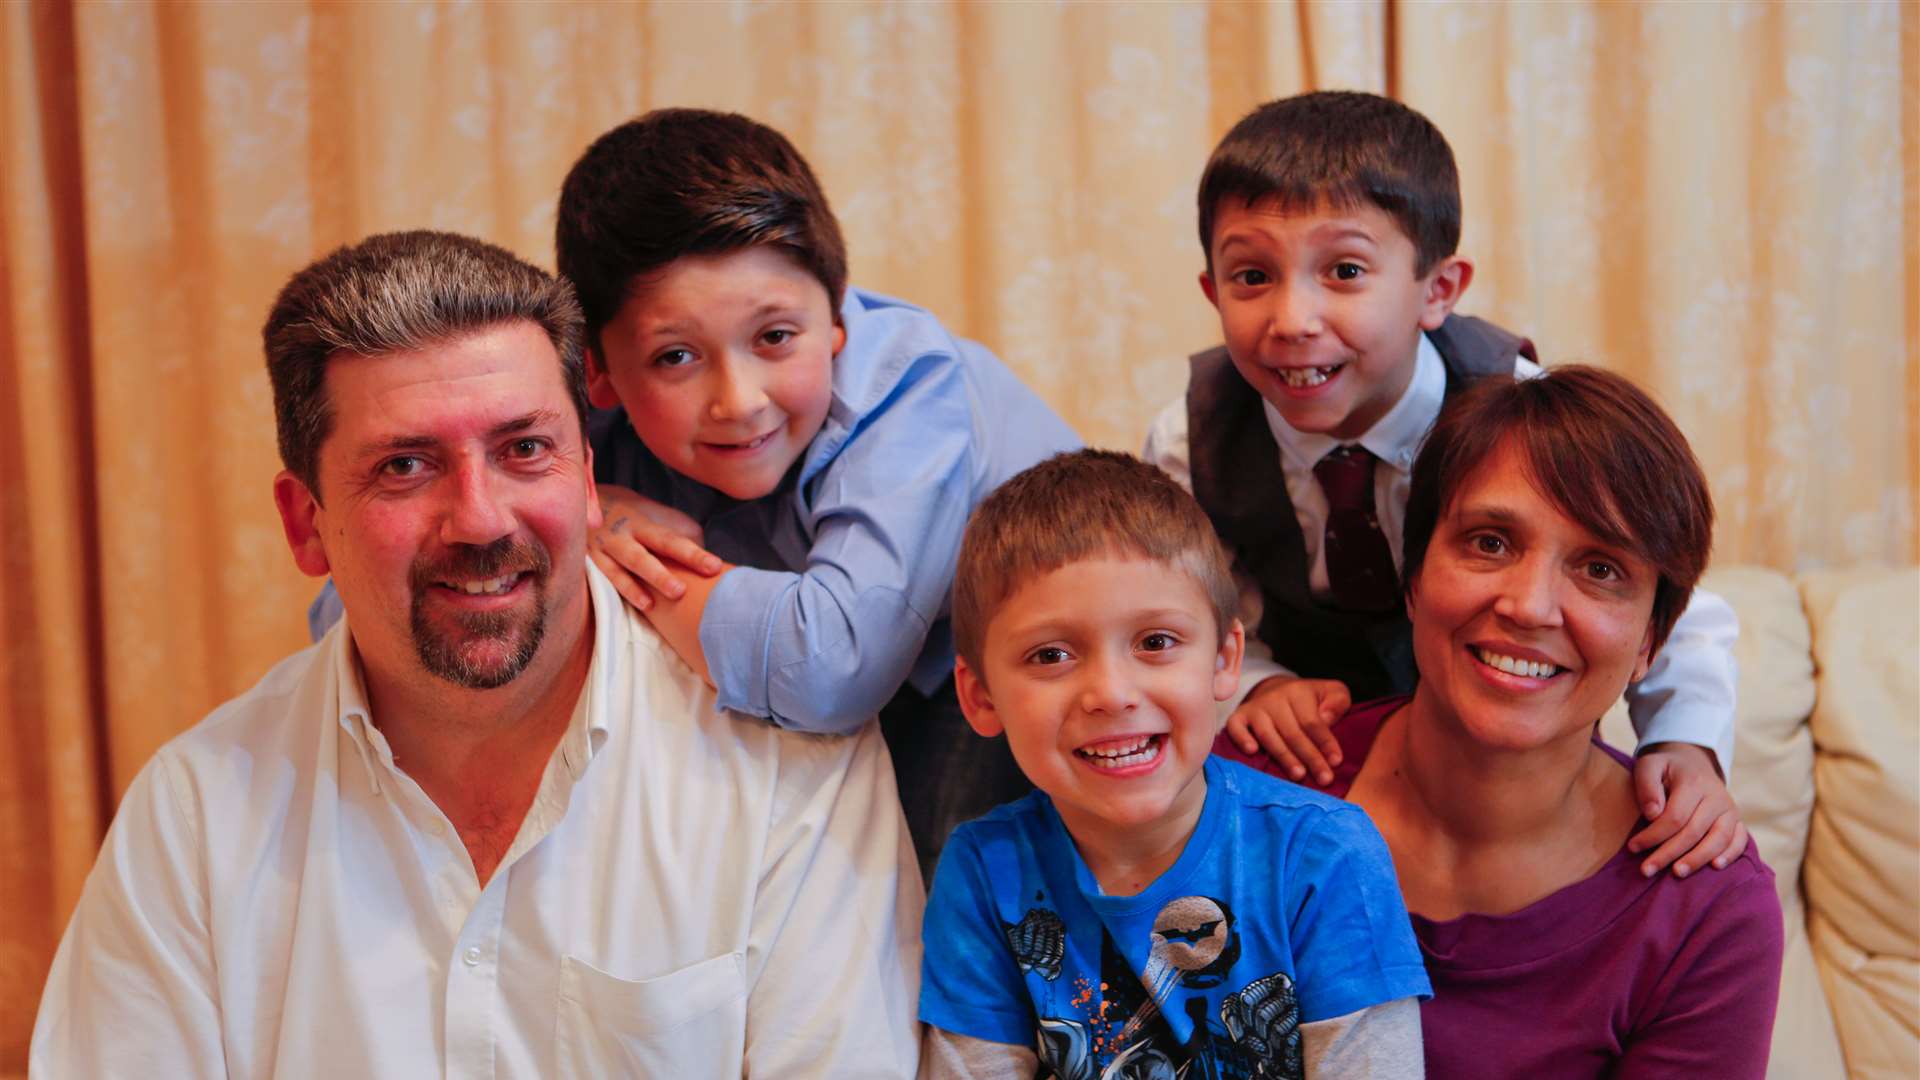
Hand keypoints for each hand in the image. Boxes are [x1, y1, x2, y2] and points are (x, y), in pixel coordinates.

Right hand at [588, 485, 722, 612]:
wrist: (583, 501)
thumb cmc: (635, 517)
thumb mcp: (660, 517)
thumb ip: (683, 536)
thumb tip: (708, 562)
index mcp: (643, 524)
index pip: (671, 541)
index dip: (693, 554)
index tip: (715, 567)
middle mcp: (621, 535)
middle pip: (642, 557)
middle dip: (660, 574)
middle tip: (681, 591)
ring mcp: (601, 550)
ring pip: (617, 570)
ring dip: (633, 588)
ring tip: (651, 605)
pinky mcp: (587, 562)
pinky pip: (599, 578)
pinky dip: (614, 591)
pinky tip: (630, 606)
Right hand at [1224, 675, 1350, 785]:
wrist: (1276, 691)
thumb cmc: (1309, 699)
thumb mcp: (1331, 693)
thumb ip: (1337, 703)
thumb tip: (1326, 718)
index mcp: (1298, 692)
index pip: (1312, 722)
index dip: (1325, 743)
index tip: (1336, 762)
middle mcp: (1274, 698)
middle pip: (1292, 732)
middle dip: (1310, 757)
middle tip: (1324, 779)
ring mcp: (1255, 708)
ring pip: (1268, 735)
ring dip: (1284, 756)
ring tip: (1298, 776)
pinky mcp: (1239, 716)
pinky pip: (1236, 727)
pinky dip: (1242, 738)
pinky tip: (1252, 751)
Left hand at [1628, 742, 1748, 877]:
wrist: (1693, 762)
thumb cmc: (1666, 768)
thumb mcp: (1649, 765)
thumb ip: (1647, 786)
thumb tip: (1652, 814)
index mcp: (1694, 782)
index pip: (1674, 816)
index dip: (1653, 835)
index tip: (1633, 847)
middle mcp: (1716, 796)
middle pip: (1694, 831)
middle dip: (1669, 853)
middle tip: (1647, 870)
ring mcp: (1730, 809)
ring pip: (1719, 839)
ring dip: (1697, 859)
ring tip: (1677, 873)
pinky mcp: (1737, 820)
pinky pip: (1740, 840)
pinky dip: (1730, 854)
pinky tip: (1715, 867)